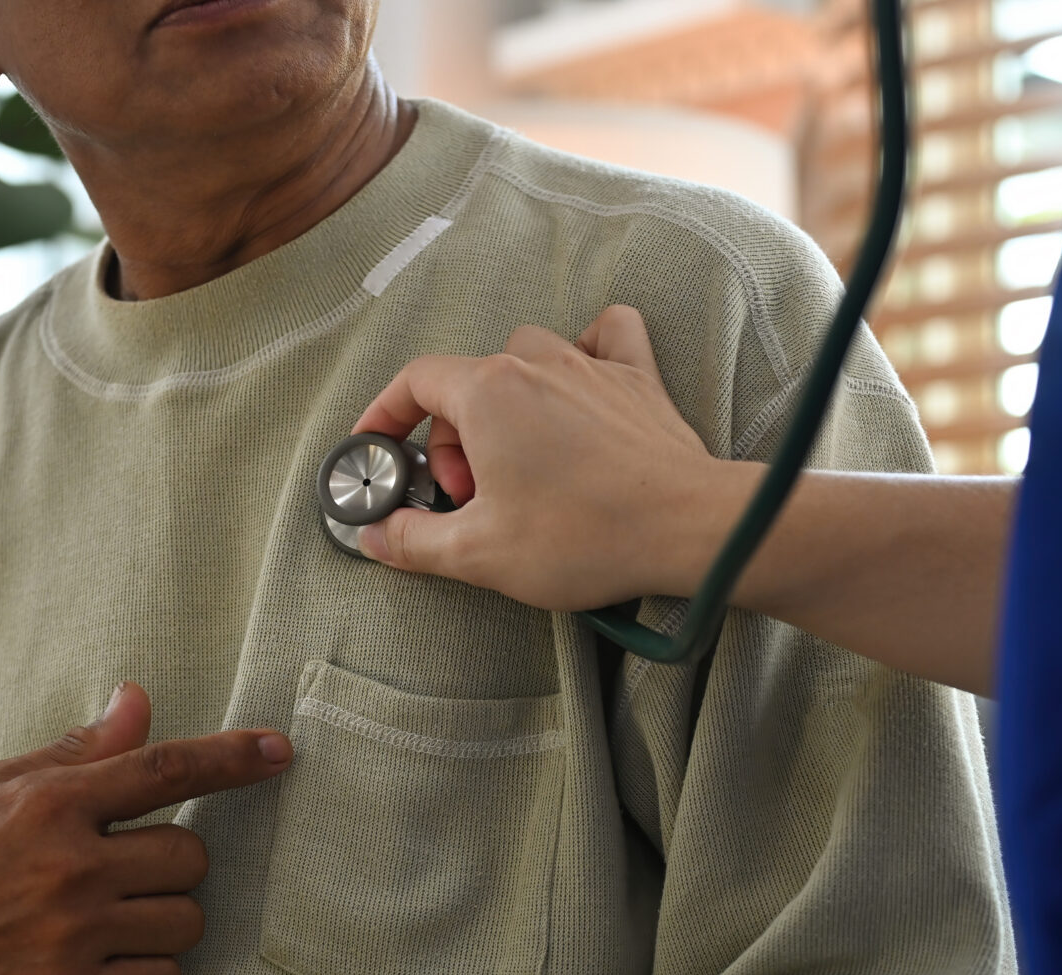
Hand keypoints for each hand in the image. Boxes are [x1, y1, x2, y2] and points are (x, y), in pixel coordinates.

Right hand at [0, 682, 290, 974]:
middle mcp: (68, 867)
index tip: (279, 752)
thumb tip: (138, 702)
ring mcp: (70, 935)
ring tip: (117, 915)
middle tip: (129, 867)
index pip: (163, 771)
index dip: (232, 759)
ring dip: (168, 918)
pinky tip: (113, 958)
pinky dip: (152, 971)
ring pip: (185, 923)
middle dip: (174, 861)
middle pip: (190, 859)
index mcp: (49, 803)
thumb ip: (73, 754)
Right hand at [348, 307, 754, 610]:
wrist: (686, 529)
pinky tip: (580, 379)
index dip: (385, 417)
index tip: (377, 450)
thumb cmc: (585, 536)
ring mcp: (589, 365)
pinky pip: (607, 334)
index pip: (413, 382)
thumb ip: (413, 540)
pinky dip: (587, 347)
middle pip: (466, 384)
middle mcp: (535, 363)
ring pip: (525, 356)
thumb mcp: (478, 552)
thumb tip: (376, 536)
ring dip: (506, 402)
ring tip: (515, 459)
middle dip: (453, 443)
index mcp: (487, 393)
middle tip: (467, 500)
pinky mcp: (637, 381)